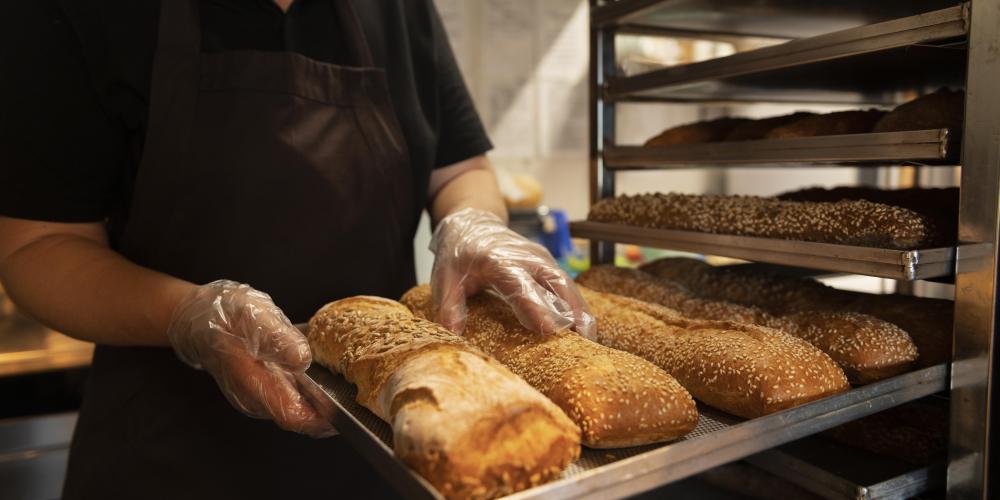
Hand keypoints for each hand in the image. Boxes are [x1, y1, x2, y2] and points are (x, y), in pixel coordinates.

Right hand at [167, 280, 335, 436]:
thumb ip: (277, 337)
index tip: (347, 413)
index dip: (321, 420)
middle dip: (327, 413)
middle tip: (356, 398)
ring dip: (320, 404)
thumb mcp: (253, 314)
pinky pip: (288, 399)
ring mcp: (256, 394)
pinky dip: (309, 394)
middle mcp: (255, 396)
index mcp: (253, 381)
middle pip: (297, 417)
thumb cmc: (223, 314)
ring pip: (294, 409)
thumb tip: (302, 358)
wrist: (195, 316)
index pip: (292, 415)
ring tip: (346, 389)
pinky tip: (324, 379)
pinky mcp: (260, 387)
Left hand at [430, 207, 594, 337]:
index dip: (536, 306)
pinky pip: (567, 285)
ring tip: (589, 339)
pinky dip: (576, 305)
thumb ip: (449, 304)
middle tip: (584, 340)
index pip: (520, 285)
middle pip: (556, 282)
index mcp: (499, 260)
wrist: (472, 224)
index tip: (549, 329)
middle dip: (571, 310)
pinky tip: (583, 327)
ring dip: (580, 309)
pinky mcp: (548, 264)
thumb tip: (453, 333)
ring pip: (567, 284)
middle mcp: (526, 258)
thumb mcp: (444, 276)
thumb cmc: (458, 252)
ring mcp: (541, 259)